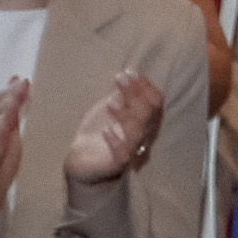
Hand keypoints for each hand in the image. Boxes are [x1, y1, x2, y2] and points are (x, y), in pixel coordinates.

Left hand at [63, 65, 165, 187]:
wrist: (82, 163)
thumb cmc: (99, 133)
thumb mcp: (111, 109)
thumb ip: (121, 95)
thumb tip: (128, 73)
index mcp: (145, 122)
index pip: (155, 104)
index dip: (146, 87)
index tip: (131, 71)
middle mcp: (142, 138)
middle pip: (148, 115)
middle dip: (135, 94)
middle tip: (119, 79)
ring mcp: (130, 153)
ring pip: (137, 134)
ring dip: (126, 115)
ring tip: (111, 104)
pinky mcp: (114, 165)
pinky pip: (122, 155)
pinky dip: (116, 142)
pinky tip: (107, 131)